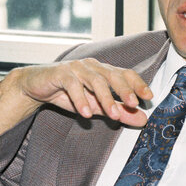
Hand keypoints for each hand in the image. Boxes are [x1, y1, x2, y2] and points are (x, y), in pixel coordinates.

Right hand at [17, 58, 152, 125]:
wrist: (36, 87)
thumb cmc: (68, 94)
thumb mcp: (96, 106)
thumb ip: (119, 111)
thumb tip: (143, 120)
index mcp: (103, 70)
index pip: (125, 73)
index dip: (138, 83)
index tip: (148, 97)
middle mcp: (92, 66)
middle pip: (112, 75)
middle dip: (124, 90)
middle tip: (133, 104)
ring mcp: (76, 68)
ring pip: (95, 80)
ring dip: (105, 98)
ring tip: (113, 115)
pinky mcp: (60, 73)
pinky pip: (73, 85)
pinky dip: (81, 99)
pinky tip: (87, 113)